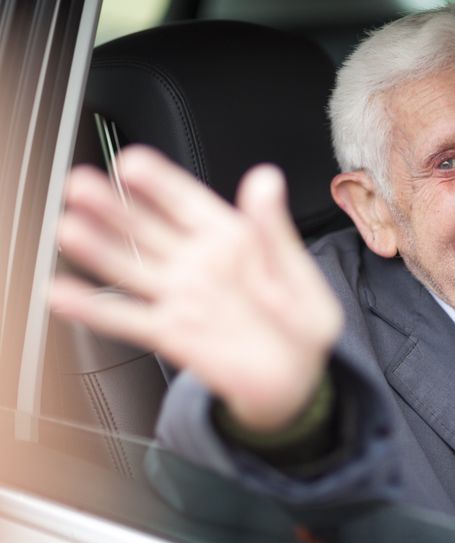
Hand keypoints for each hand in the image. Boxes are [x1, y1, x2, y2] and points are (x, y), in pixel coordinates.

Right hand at [50, 146, 342, 432]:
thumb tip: (266, 179)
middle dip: (113, 206)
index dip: (159, 181)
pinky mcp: (170, 333)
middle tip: (82, 186)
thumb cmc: (301, 323)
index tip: (131, 163)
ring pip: (130, 267)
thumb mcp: (299, 273)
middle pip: (147, 228)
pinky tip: (65, 293)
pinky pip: (127, 318)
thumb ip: (274, 229)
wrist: (295, 379)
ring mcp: (180, 297)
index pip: (188, 201)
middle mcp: (197, 263)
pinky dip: (94, 308)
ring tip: (69, 228)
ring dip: (98, 249)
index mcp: (231, 238)